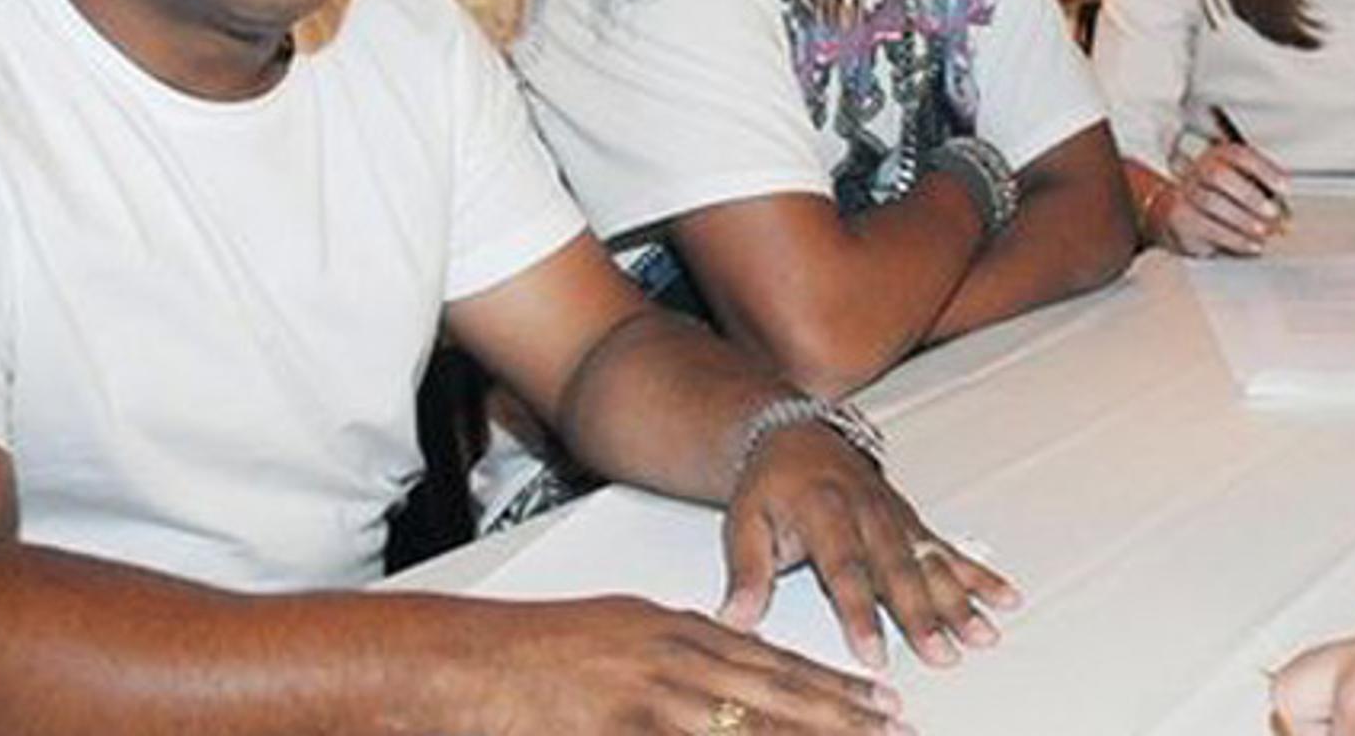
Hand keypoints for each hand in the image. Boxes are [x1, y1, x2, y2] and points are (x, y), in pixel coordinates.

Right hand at [472, 593, 911, 735]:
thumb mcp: (613, 634)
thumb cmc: (527, 654)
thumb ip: (668, 655)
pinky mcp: (621, 725)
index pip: (769, 660)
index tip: (877, 701)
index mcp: (672, 630)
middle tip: (896, 727)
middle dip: (841, 714)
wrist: (457, 660)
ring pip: (750, 722)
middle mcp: (671, 655)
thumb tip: (717, 673)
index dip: (828, 684)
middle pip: (774, 691)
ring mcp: (648, 695)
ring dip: (808, 735)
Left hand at [719, 425, 1020, 671]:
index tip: (872, 651)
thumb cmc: (770, 481)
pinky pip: (948, 548)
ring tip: (981, 634)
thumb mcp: (744, 521)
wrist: (795, 432)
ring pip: (930, 560)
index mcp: (823, 510)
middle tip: (941, 652)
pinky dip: (978, 574)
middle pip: (898, 569)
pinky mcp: (911, 520)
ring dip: (959, 599)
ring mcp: (894, 515)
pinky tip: (1003, 597)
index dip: (859, 612)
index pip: (844, 569)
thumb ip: (747, 572)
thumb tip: (736, 619)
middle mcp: (866, 511)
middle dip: (922, 614)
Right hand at [1151, 142, 1289, 256]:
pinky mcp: (1181, 220)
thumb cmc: (1213, 199)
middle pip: (1217, 175)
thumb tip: (1287, 218)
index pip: (1239, 155)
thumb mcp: (1239, 189)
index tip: (1284, 187)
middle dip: (1249, 195)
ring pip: (1211, 202)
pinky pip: (1207, 228)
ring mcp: (1185, 195)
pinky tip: (1251, 244)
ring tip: (1263, 231)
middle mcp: (1198, 172)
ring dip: (1243, 219)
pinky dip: (1234, 239)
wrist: (1170, 213)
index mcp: (1217, 157)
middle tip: (1272, 212)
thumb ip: (1264, 198)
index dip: (1264, 169)